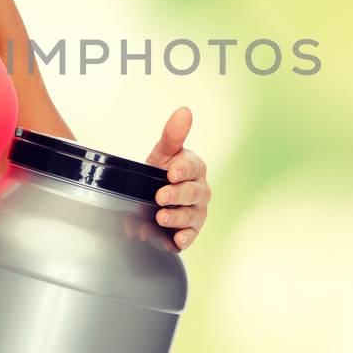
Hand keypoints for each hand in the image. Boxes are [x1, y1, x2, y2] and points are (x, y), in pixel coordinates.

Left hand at [145, 105, 209, 251]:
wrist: (152, 196)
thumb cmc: (162, 171)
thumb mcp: (163, 152)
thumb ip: (172, 134)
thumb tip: (184, 111)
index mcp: (195, 168)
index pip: (193, 167)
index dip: (183, 170)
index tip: (171, 172)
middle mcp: (199, 190)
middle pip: (193, 193)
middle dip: (177, 195)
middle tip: (160, 196)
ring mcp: (196, 212)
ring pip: (192, 216)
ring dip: (177, 218)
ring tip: (161, 217)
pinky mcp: (190, 230)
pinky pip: (191, 235)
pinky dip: (184, 238)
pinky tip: (175, 240)